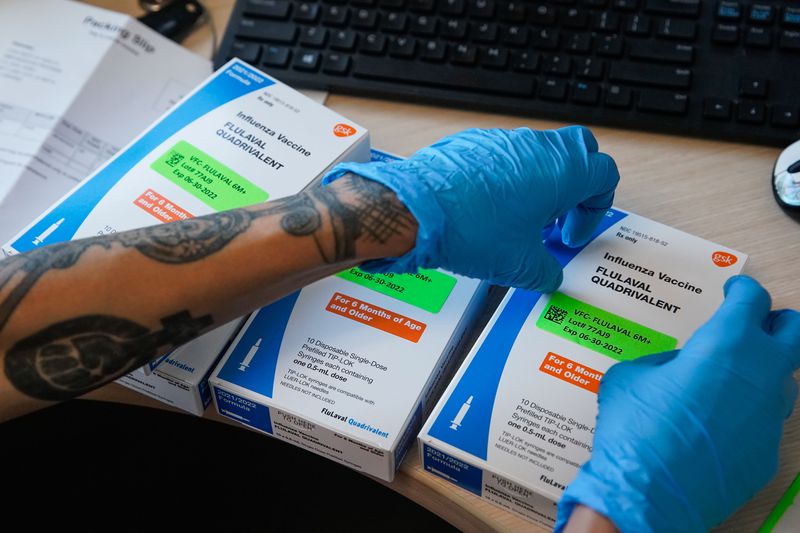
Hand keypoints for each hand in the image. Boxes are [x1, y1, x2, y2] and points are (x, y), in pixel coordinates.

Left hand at [322, 126, 618, 290]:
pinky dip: (507, 178)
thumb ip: (546, 272)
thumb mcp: (520, 266)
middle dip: (577, 186)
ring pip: (539, 152)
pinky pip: (504, 154)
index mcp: (561, 172)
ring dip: (540, 183)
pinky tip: (486, 210)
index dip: (595, 210)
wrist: (415, 210)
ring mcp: (503, 140)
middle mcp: (536, 148)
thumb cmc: (472, 231)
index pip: (604, 174)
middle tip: (556, 220)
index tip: (570, 237)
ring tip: (517, 220)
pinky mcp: (473, 142)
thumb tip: (550, 276)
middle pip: (578, 152)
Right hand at [555, 276, 799, 531]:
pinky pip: (765, 421)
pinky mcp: (769, 450)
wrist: (647, 492)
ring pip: (783, 379)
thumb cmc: (636, 428)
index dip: (742, 289)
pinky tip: (715, 426)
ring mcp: (771, 414)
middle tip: (751, 324)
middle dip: (775, 322)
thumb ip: (663, 360)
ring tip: (727, 380)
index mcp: (726, 343)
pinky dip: (746, 415)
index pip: (753, 299)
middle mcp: (761, 373)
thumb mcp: (631, 376)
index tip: (735, 290)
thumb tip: (676, 366)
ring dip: (761, 372)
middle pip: (793, 331)